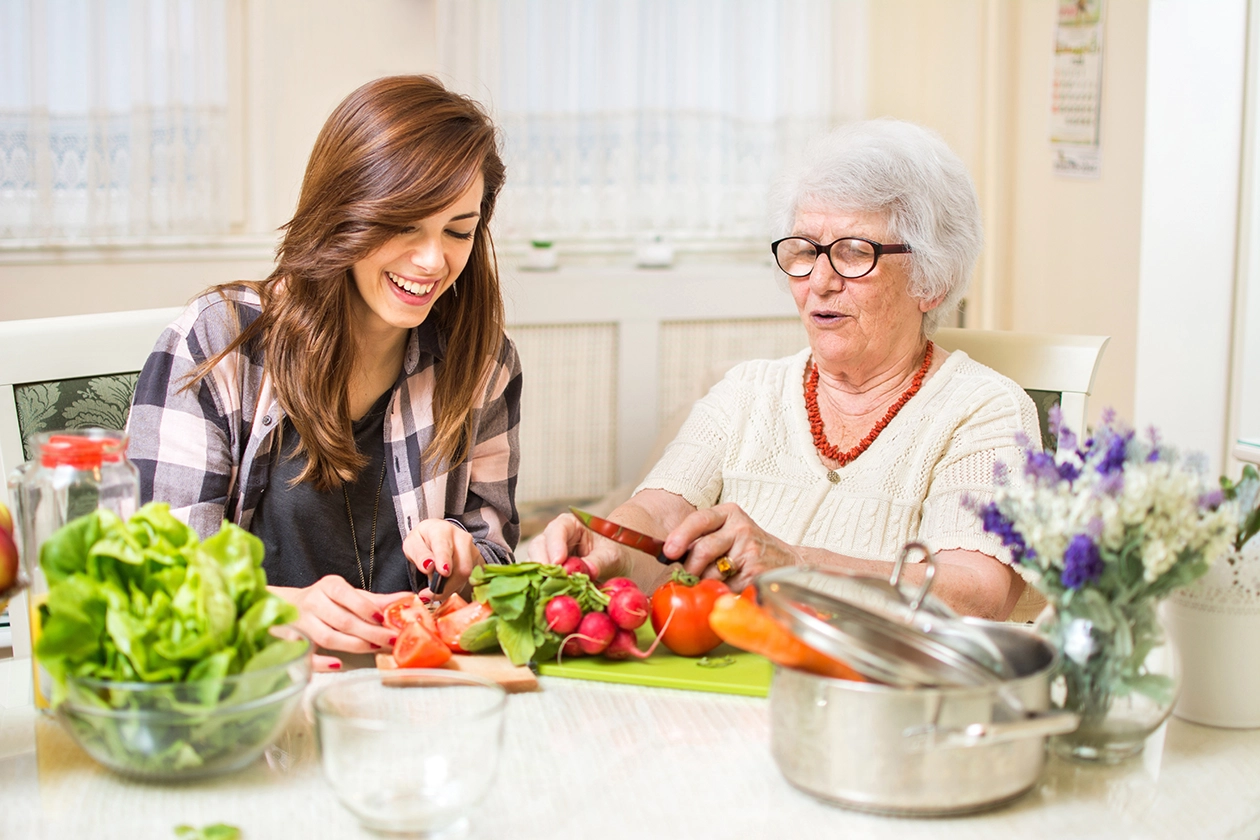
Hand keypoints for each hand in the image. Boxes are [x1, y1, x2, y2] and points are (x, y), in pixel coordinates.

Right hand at [271, 576, 405, 670]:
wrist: (288, 606)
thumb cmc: (327, 601)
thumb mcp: (349, 595)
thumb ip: (376, 600)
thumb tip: (408, 599)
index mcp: (328, 586)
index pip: (347, 595)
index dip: (366, 608)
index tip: (384, 619)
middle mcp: (313, 602)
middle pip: (342, 620)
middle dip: (369, 632)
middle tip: (389, 640)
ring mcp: (301, 622)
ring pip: (327, 637)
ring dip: (353, 645)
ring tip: (373, 649)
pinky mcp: (292, 642)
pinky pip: (307, 654)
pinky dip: (322, 662)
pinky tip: (338, 664)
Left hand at [404, 518, 480, 599]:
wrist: (437, 536)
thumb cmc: (423, 541)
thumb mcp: (412, 545)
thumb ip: (419, 555)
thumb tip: (428, 567)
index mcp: (442, 531)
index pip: (444, 546)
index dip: (444, 560)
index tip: (443, 572)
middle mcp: (461, 538)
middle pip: (461, 566)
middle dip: (447, 585)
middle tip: (428, 595)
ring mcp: (472, 549)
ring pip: (466, 576)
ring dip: (450, 588)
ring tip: (434, 590)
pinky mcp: (477, 561)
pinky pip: (469, 580)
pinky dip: (455, 587)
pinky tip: (446, 585)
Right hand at [525, 511, 633, 581]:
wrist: (619, 566)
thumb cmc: (615, 553)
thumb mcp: (612, 555)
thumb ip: (599, 561)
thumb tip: (588, 571)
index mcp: (570, 525)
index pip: (557, 529)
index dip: (555, 544)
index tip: (558, 562)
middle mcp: (554, 539)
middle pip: (539, 546)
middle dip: (542, 563)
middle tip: (549, 580)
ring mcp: (548, 557)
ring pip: (534, 564)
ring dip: (540, 578)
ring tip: (550, 591)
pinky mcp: (548, 576)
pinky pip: (538, 580)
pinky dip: (542, 589)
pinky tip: (549, 598)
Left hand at [667, 503, 800, 589]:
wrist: (787, 561)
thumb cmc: (748, 546)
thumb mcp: (728, 531)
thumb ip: (702, 537)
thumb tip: (668, 555)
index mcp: (730, 513)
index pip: (699, 520)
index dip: (680, 536)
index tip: (668, 551)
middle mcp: (741, 529)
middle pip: (703, 549)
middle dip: (689, 568)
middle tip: (687, 576)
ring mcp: (750, 551)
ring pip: (712, 573)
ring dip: (706, 582)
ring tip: (715, 580)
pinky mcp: (755, 574)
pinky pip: (726, 588)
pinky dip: (721, 592)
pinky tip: (729, 587)